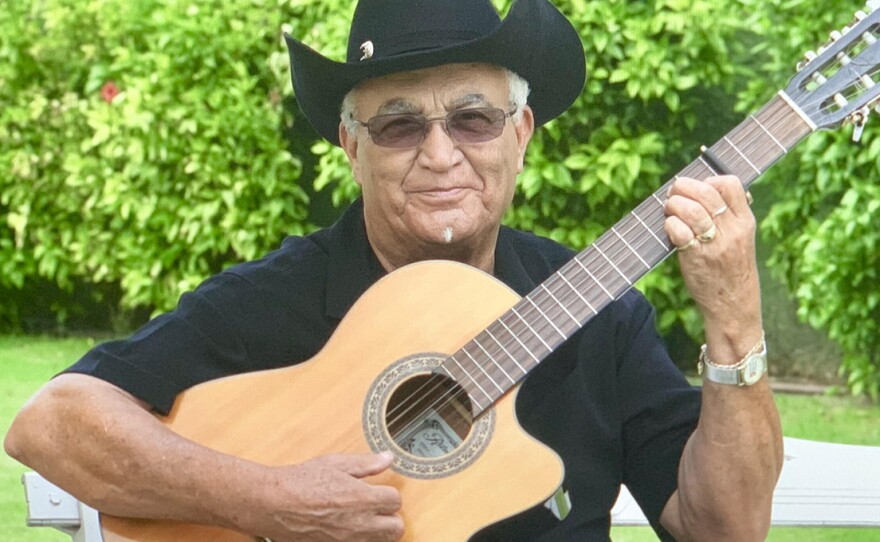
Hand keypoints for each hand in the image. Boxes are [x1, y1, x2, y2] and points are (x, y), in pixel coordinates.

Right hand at [253, 451, 402, 541]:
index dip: (388, 493)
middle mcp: (360, 524)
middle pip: (396, 528)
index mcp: (363, 498)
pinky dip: (361, 540)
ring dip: (378, 531)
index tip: (378, 491)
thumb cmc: (301, 481)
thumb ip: (366, 463)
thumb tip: (388, 458)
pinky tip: (350, 530)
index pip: (395, 500)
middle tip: (377, 508)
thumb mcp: (336, 464)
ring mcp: (348, 541)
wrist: (273, 504)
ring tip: (365, 519)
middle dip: (390, 516)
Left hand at [663, 176, 761, 345]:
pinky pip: (679, 231)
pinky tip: (670, 228)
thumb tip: (706, 189)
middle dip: (683, 187)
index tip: (697, 189)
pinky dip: (670, 225)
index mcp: (745, 221)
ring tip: (669, 210)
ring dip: (674, 204)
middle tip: (673, 194)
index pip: (730, 184)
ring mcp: (714, 244)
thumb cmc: (732, 269)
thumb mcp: (741, 239)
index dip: (708, 180)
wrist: (734, 305)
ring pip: (692, 209)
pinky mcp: (696, 257)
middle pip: (706, 192)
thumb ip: (729, 217)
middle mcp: (732, 230)